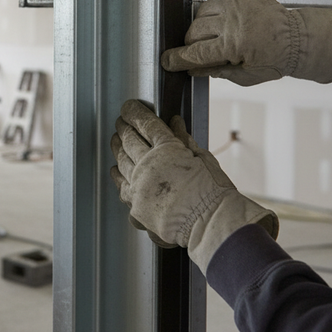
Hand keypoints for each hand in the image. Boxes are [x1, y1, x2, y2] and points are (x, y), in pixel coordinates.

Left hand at [110, 99, 277, 271]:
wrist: (211, 225)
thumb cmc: (214, 192)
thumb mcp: (203, 158)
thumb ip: (184, 139)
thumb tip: (174, 122)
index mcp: (166, 149)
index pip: (145, 123)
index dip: (134, 112)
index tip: (129, 107)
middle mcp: (148, 166)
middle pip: (128, 140)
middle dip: (123, 127)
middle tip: (121, 122)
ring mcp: (139, 187)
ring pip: (121, 162)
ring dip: (117, 148)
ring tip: (117, 141)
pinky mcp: (136, 208)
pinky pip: (122, 188)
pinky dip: (118, 176)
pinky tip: (117, 171)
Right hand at [161, 0, 331, 85]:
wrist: (298, 39)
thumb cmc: (275, 59)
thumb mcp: (244, 76)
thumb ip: (215, 71)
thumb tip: (192, 69)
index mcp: (233, 46)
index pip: (194, 53)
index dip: (177, 59)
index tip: (168, 61)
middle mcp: (232, 22)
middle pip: (194, 31)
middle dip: (191, 44)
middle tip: (198, 50)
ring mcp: (236, 4)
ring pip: (201, 12)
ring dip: (201, 26)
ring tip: (213, 34)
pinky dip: (212, 8)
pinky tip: (220, 18)